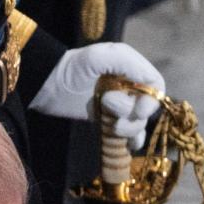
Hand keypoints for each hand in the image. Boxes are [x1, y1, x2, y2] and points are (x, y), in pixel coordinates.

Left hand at [28, 42, 164, 149]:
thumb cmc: (72, 68)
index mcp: (130, 69)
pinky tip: (127, 146)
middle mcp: (128, 87)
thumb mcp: (99, 56)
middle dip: (132, 114)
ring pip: (138, 124)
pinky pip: (127, 136)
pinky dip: (130, 142)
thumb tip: (152, 83)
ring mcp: (118, 106)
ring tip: (110, 125)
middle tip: (107, 107)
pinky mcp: (107, 121)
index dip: (152, 101)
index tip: (139, 110)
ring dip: (129, 130)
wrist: (48, 86)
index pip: (156, 86)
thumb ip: (127, 63)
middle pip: (148, 108)